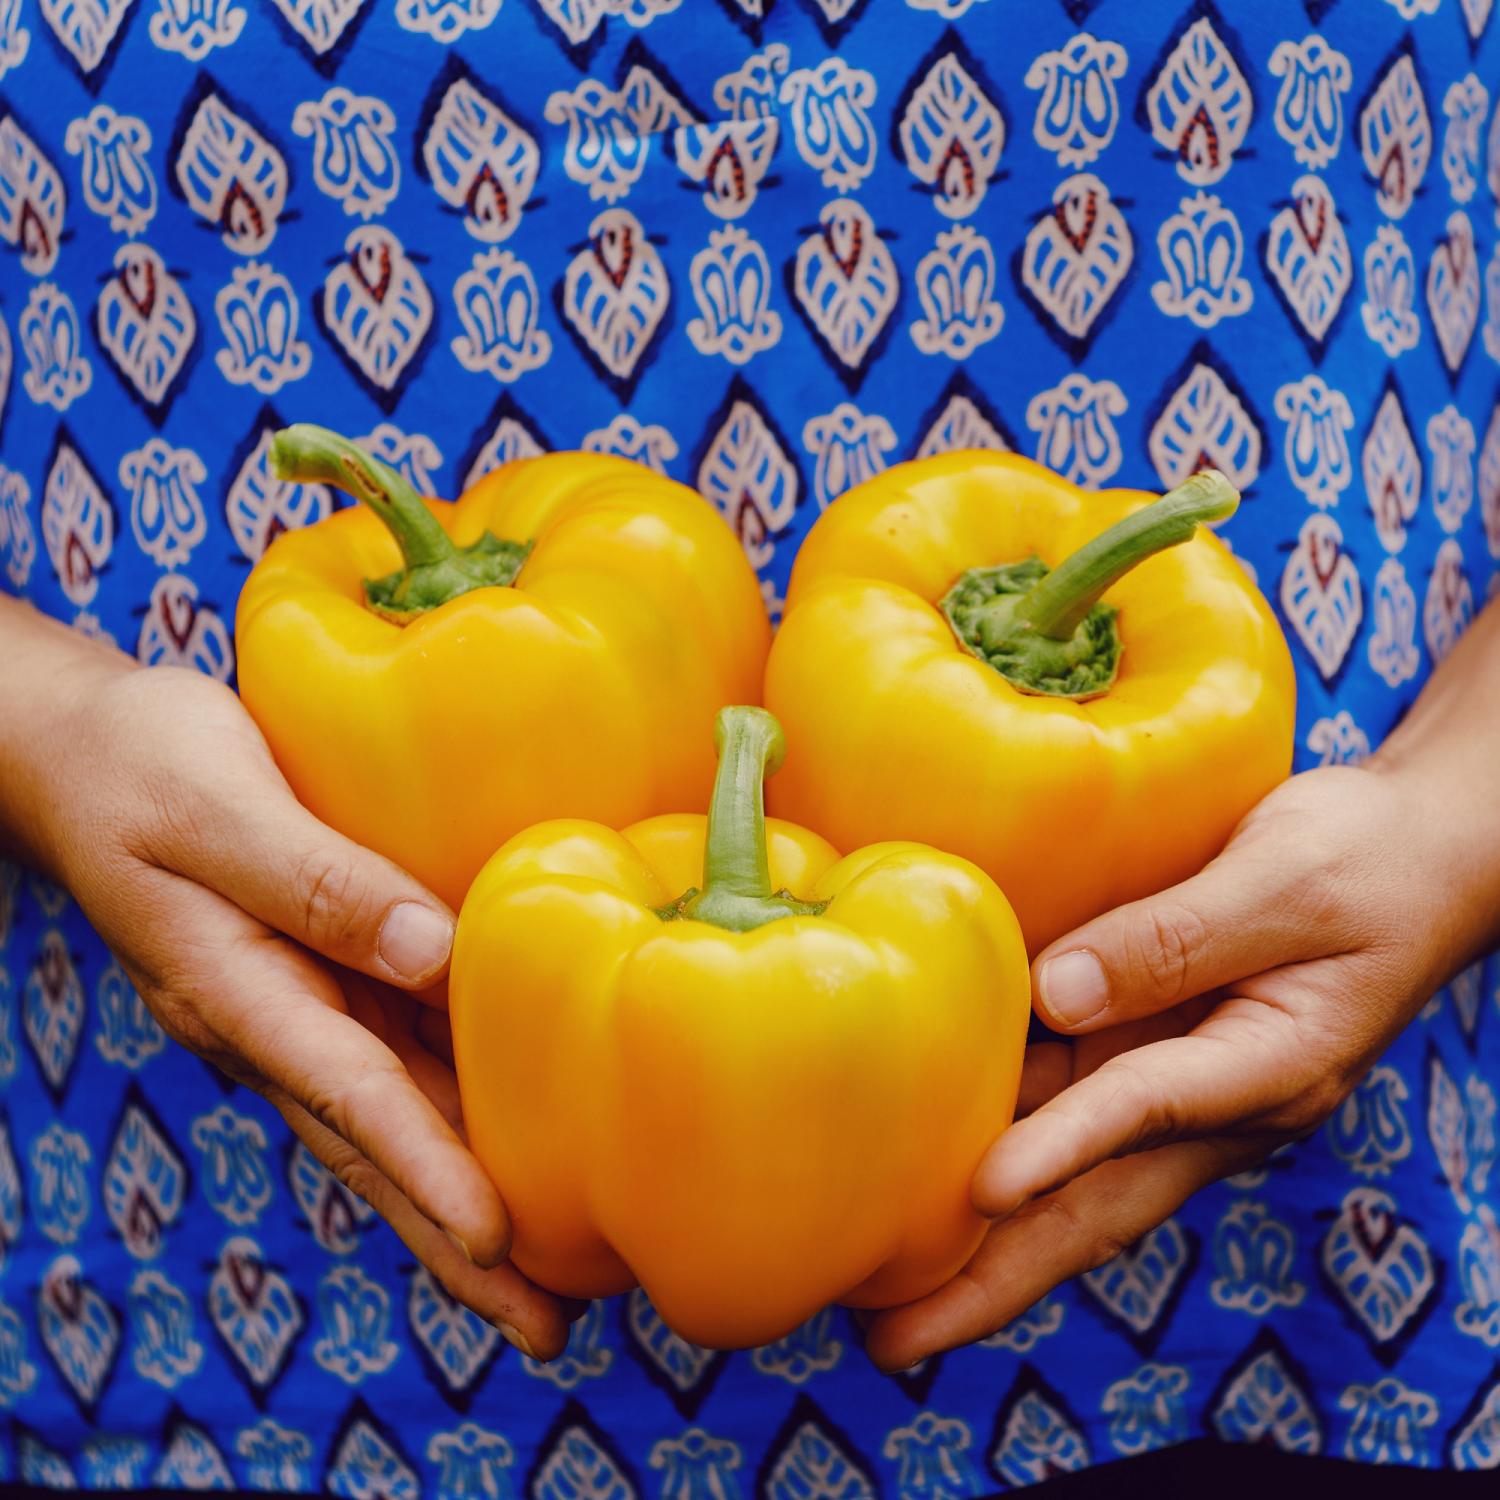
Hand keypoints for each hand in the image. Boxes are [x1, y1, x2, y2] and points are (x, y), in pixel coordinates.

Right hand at [3, 620, 569, 1357]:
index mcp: (236, 992)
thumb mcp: (217, 807)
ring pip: (393, 1115)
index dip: (424, 1167)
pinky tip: (512, 1138)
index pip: (348, 1095)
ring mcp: (297, 1004)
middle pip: (377, 1145)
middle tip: (544, 1329)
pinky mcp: (325, 971)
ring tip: (545, 1277)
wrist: (82, 749)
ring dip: (464, 1194)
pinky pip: (399, 1051)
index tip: (494, 1239)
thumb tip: (435, 949)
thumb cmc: (141, 762)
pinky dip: (454, 1108)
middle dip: (455, 1243)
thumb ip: (318, 880)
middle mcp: (273, 1020)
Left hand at [864, 749, 1499, 1369]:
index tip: (984, 1193)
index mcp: (1270, 1066)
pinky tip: (917, 1161)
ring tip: (881, 1285)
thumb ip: (1176, 935)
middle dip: (996, 1279)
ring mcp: (1175, 1086)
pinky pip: (1060, 1105)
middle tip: (893, 1342)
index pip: (1149, 1110)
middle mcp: (1214, 1101)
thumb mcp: (1284, 880)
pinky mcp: (1144, 1052)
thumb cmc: (1364, 861)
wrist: (1417, 859)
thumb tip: (1055, 993)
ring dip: (979, 1236)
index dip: (1064, 1148)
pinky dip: (994, 1141)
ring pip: (1067, 1174)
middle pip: (1095, 1204)